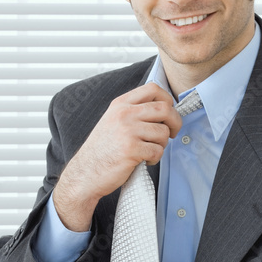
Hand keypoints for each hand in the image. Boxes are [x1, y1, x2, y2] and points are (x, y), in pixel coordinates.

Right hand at [53, 82, 181, 229]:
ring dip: (162, 145)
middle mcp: (124, 114)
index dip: (167, 100)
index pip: (153, 89)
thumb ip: (133, 112)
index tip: (169, 112)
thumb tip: (163, 111)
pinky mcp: (132, 149)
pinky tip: (144, 160)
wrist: (86, 172)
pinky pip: (158, 151)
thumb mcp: (113, 121)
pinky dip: (155, 158)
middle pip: (164, 109)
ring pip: (163, 132)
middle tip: (172, 133)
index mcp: (121, 104)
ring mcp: (128, 131)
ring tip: (150, 150)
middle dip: (175, 122)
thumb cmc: (101, 150)